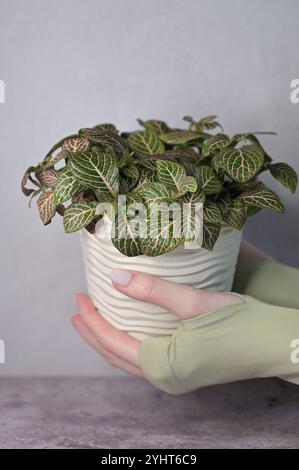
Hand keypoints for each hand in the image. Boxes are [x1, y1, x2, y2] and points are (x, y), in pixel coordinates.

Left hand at [72, 270, 242, 377]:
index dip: (92, 319)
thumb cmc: (240, 322)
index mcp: (162, 365)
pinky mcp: (184, 372)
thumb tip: (114, 278)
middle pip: (114, 355)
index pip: (112, 341)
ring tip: (93, 320)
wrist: (274, 344)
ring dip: (107, 338)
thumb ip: (152, 291)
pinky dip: (126, 344)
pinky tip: (126, 329)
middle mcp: (164, 378)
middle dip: (92, 331)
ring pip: (127, 360)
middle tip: (78, 307)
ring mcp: (175, 379)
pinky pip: (143, 360)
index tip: (79, 297)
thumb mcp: (194, 302)